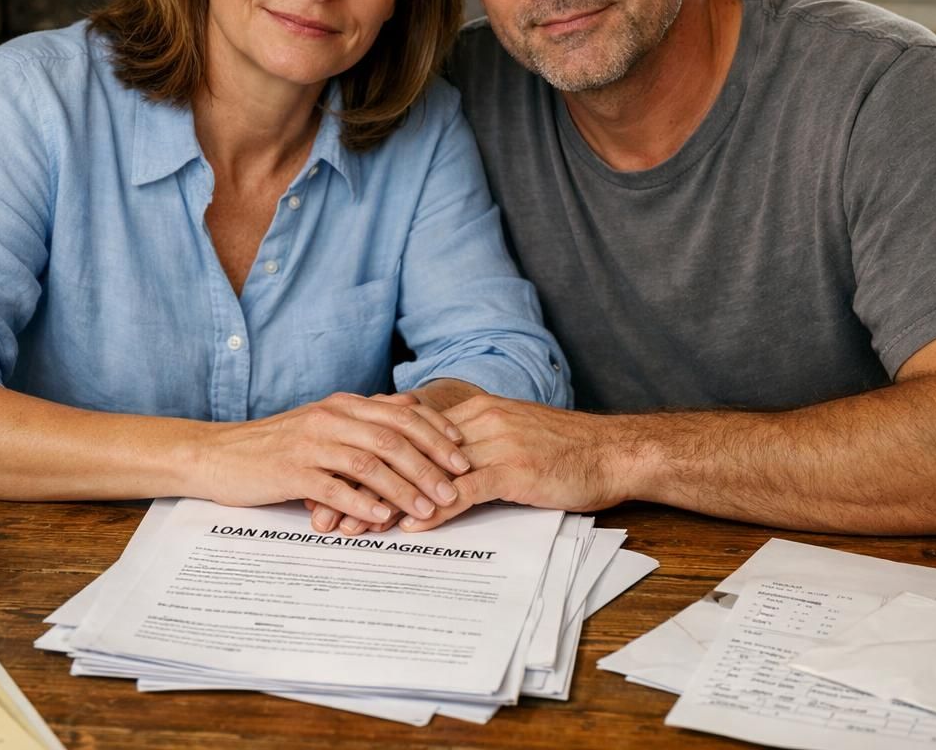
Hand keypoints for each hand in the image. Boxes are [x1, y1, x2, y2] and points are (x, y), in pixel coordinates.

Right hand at [198, 392, 469, 525]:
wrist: (219, 454)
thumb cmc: (276, 444)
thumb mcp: (324, 421)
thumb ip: (365, 416)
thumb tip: (411, 409)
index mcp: (343, 405)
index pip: (401, 414)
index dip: (436, 433)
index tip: (462, 454)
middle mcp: (330, 418)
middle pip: (392, 438)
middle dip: (430, 464)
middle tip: (455, 488)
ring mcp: (310, 444)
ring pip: (369, 463)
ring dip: (404, 487)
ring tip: (428, 509)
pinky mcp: (291, 471)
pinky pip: (334, 487)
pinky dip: (362, 503)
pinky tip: (382, 519)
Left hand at [312, 396, 625, 534]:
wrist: (611, 451)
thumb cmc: (560, 447)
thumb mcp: (505, 431)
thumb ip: (464, 440)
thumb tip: (423, 458)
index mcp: (470, 408)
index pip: (402, 428)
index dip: (362, 452)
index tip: (328, 476)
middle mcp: (475, 421)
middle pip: (402, 452)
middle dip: (359, 481)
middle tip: (325, 509)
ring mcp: (493, 443)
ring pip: (423, 473)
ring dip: (385, 501)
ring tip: (352, 527)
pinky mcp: (512, 469)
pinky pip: (464, 491)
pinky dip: (433, 510)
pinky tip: (408, 528)